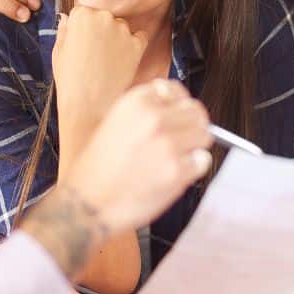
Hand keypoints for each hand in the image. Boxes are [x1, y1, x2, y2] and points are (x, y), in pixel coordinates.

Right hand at [53, 6, 147, 138]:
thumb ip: (64, 31)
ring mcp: (122, 30)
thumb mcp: (58, 52)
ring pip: (122, 27)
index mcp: (81, 15)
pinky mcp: (137, 44)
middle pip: (104, 17)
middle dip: (101, 31)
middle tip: (95, 55)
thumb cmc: (69, 81)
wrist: (88, 105)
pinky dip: (134, 47)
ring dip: (117, 39)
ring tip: (107, 63)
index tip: (82, 44)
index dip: (83, 30)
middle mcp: (103, 16)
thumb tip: (67, 18)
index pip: (85, 13)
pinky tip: (123, 61)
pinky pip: (139, 38)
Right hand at [64, 80, 210, 235]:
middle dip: (192, 125)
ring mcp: (168, 144)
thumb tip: (176, 108)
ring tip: (176, 158)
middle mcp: (154, 118)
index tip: (178, 114)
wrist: (87, 202)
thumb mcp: (114, 122)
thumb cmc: (97, 169)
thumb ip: (146, 111)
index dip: (179, 105)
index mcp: (136, 102)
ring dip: (195, 146)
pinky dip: (193, 169)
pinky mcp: (177, 171)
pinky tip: (173, 173)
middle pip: (196, 112)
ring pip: (205, 135)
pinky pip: (202, 161)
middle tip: (183, 139)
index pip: (176, 90)